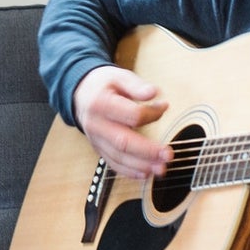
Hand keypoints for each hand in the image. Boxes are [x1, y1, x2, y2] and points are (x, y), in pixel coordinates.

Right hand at [72, 64, 170, 179]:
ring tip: (161, 168)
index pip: (131, 115)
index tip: (164, 106)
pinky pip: (113, 163)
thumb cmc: (103, 85)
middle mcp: (96, 125)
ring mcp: (96, 140)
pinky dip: (129, 171)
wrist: (80, 95)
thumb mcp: (118, 76)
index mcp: (101, 104)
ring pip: (118, 157)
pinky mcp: (99, 149)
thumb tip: (153, 93)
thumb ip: (136, 86)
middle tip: (169, 154)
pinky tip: (145, 173)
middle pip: (123, 142)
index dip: (151, 114)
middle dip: (147, 151)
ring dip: (141, 165)